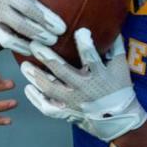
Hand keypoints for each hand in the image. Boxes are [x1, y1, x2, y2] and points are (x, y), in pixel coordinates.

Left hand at [21, 29, 146, 140]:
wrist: (119, 120)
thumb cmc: (120, 90)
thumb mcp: (121, 68)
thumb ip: (116, 47)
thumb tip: (113, 26)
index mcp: (99, 75)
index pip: (91, 57)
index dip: (85, 43)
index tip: (79, 31)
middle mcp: (85, 89)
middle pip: (63, 72)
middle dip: (47, 57)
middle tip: (34, 45)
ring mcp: (74, 102)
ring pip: (50, 89)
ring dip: (36, 76)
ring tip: (24, 65)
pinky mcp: (67, 112)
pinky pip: (47, 107)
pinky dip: (36, 99)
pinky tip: (28, 88)